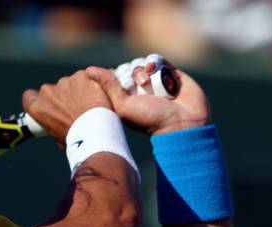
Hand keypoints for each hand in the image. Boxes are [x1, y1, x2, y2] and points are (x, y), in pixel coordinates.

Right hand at [22, 70, 111, 144]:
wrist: (95, 132)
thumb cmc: (78, 139)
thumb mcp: (57, 137)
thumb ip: (54, 125)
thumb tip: (60, 126)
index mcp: (37, 108)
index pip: (29, 97)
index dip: (37, 99)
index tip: (47, 104)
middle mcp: (47, 92)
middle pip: (53, 90)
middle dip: (63, 96)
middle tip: (77, 109)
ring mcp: (65, 82)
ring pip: (71, 83)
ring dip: (79, 91)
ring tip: (90, 106)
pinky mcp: (82, 76)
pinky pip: (87, 78)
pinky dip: (93, 84)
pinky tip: (99, 96)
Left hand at [86, 60, 209, 134]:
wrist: (182, 123)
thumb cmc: (150, 120)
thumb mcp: (123, 106)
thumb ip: (108, 87)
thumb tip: (89, 70)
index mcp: (126, 97)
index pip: (115, 76)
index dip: (117, 75)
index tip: (125, 86)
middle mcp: (139, 88)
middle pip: (129, 68)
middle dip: (133, 73)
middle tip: (141, 84)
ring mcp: (154, 80)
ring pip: (142, 62)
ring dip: (144, 68)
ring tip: (150, 80)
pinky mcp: (169, 72)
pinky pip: (157, 59)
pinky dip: (155, 61)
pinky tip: (156, 69)